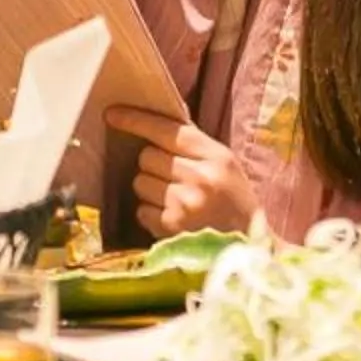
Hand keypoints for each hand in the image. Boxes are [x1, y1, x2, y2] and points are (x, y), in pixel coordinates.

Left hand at [110, 107, 259, 237]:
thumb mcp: (224, 165)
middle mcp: (200, 178)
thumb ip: (193, 143)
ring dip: (150, 189)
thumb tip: (156, 118)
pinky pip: (141, 210)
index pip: (167, 130)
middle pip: (147, 156)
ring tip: (175, 199)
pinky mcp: (171, 228)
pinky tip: (172, 217)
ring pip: (140, 182)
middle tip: (173, 177)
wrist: (248, 246)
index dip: (135, 120)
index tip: (111, 115)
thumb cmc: (233, 201)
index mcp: (217, 156)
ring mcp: (185, 204)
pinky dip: (151, 213)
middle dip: (152, 164)